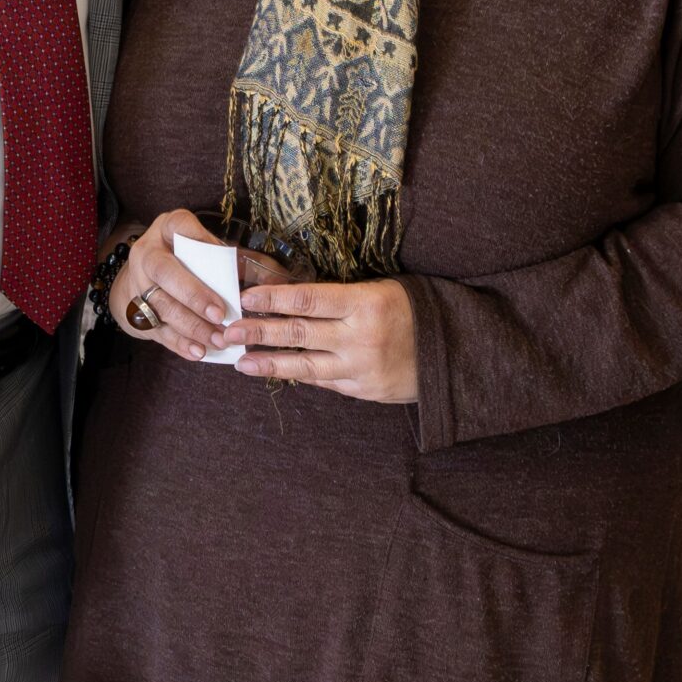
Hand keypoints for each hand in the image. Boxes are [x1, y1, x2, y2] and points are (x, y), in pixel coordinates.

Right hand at [108, 209, 290, 364]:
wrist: (142, 279)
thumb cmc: (186, 262)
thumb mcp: (206, 249)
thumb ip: (238, 259)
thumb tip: (275, 275)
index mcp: (167, 229)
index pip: (179, 226)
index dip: (199, 240)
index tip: (222, 257)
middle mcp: (147, 253)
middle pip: (164, 271)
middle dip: (193, 294)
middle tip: (220, 314)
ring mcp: (137, 283)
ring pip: (160, 305)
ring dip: (191, 325)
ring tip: (218, 339)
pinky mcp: (135, 312)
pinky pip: (157, 329)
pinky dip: (179, 343)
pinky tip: (198, 352)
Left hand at [235, 276, 418, 402]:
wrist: (453, 350)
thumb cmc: (410, 311)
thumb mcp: (379, 291)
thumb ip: (338, 298)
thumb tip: (288, 298)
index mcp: (364, 303)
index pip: (308, 300)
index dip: (274, 299)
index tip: (246, 298)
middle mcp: (359, 337)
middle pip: (298, 333)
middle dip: (259, 331)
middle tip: (227, 331)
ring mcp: (360, 368)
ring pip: (304, 366)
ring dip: (268, 363)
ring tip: (240, 361)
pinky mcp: (363, 390)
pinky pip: (323, 381)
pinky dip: (297, 375)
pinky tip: (274, 371)